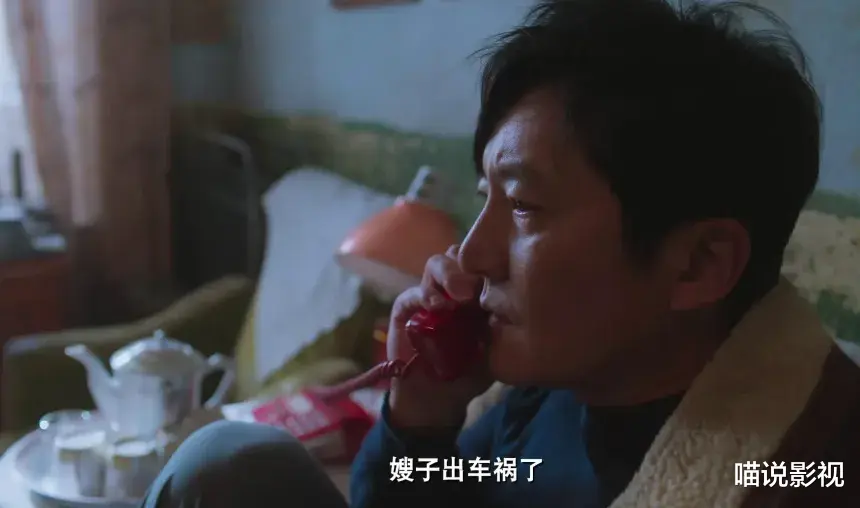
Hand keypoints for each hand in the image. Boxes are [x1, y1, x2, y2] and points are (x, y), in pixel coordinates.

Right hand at [386, 245, 493, 429]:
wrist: (436, 398)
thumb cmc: (469, 373)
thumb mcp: (495, 350)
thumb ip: (503, 326)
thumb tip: (517, 305)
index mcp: (477, 293)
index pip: (485, 260)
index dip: (492, 262)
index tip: (502, 278)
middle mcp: (452, 288)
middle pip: (461, 255)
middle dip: (470, 263)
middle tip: (476, 287)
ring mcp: (428, 295)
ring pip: (437, 264)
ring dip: (448, 274)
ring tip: (458, 294)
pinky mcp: (406, 307)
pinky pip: (413, 292)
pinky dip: (425, 295)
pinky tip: (435, 305)